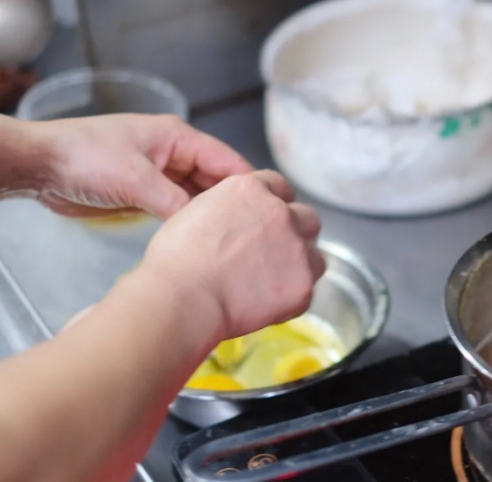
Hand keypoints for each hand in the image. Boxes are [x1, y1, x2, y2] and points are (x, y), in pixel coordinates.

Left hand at [30, 114, 252, 218]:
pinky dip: (189, 221)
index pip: (226, 160)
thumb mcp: (134, 180)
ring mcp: (158, 173)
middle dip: (233, 202)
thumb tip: (206, 226)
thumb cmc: (85, 159)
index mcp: (177, 136)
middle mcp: (173, 152)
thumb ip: (173, 202)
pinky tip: (203, 240)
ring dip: (210, 214)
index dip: (250, 184)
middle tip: (258, 232)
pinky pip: (177, 207)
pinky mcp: (143, 192)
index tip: (273, 209)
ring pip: (196, 195)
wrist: (37, 166)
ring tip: (236, 240)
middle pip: (215, 179)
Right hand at [138, 170, 325, 337]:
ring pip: (314, 255)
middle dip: (294, 233)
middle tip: (272, 254)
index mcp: (252, 189)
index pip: (280, 187)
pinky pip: (307, 290)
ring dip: (298, 265)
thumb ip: (231, 209)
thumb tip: (239, 223)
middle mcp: (281, 213)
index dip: (275, 205)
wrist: (184, 297)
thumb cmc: (177, 260)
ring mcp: (296, 249)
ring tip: (271, 283)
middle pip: (306, 218)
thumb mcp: (197, 211)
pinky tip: (267, 303)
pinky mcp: (302, 284)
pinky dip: (292, 297)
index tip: (268, 221)